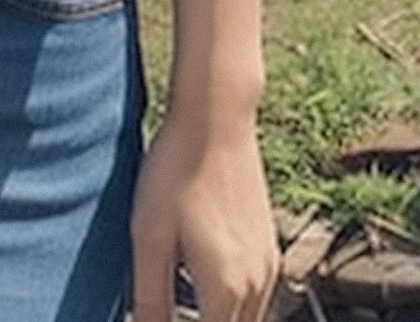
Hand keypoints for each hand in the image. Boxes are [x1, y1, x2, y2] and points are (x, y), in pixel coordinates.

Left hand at [130, 109, 277, 321]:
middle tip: (164, 310)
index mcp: (226, 289)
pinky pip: (256, 299)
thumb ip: (150, 297)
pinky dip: (232, 308)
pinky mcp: (269, 246)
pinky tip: (200, 287)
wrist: (216, 118)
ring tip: (178, 305)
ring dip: (216, 321)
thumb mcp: (149, 236)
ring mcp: (268, 265)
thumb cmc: (176, 171)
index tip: (155, 317)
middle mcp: (257, 284)